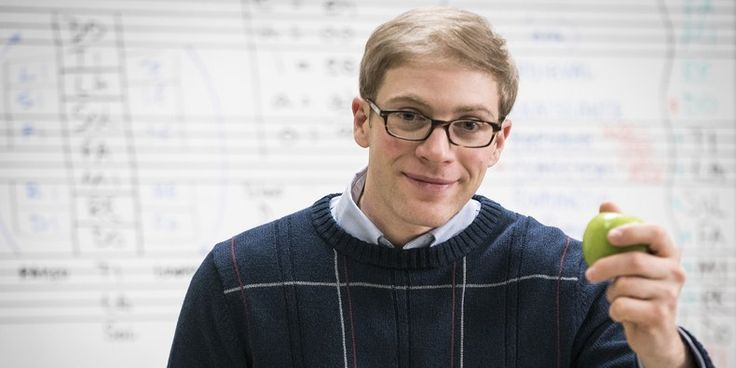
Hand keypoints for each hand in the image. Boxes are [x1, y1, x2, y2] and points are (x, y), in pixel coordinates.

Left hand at [585, 201, 693, 367]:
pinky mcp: (660, 316)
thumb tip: (606, 204)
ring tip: (618, 297)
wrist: (654, 332)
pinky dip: (613, 310)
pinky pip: (622, 306)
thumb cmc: (639, 288)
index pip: (656, 232)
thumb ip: (621, 233)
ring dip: (611, 293)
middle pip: (634, 261)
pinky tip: (622, 313)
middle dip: (605, 266)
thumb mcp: (632, 261)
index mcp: (669, 253)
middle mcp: (676, 271)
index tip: (609, 236)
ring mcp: (670, 294)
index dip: (632, 231)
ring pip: (625, 286)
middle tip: (589, 274)